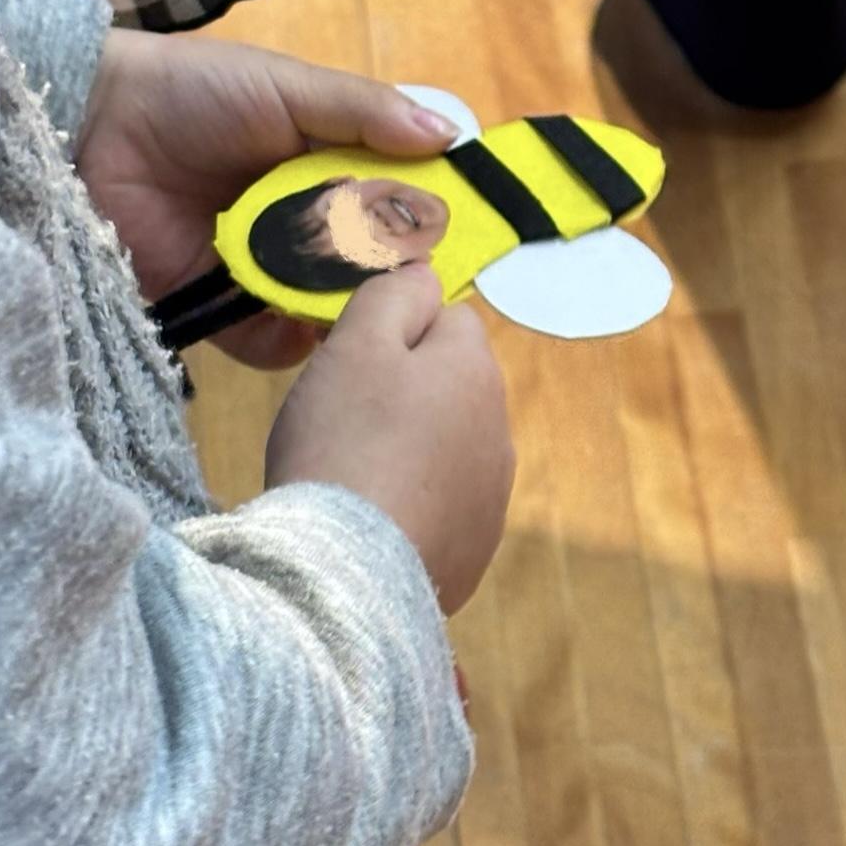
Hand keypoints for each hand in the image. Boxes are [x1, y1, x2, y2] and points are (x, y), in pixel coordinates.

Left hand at [76, 28, 458, 367]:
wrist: (92, 126)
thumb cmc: (197, 94)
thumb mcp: (289, 88)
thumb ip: (365, 114)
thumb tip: (448, 138)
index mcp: (330, 170)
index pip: (396, 206)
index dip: (430, 225)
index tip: (465, 243)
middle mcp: (306, 226)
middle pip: (368, 268)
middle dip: (391, 280)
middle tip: (414, 289)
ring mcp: (264, 271)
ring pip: (325, 310)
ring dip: (343, 313)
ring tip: (357, 309)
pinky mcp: (219, 307)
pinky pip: (269, 342)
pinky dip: (287, 340)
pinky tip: (300, 325)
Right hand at [264, 265, 514, 614]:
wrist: (346, 571)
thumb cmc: (345, 439)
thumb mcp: (359, 342)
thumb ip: (395, 293)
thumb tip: (426, 274)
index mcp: (476, 369)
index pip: (447, 318)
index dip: (395, 333)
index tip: (353, 365)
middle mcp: (500, 428)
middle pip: (449, 383)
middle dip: (406, 391)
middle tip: (347, 420)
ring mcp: (493, 494)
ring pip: (448, 443)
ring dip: (413, 447)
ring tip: (356, 473)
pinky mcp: (475, 548)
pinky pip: (443, 503)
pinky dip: (415, 503)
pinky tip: (374, 519)